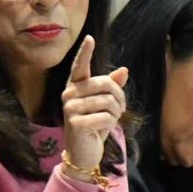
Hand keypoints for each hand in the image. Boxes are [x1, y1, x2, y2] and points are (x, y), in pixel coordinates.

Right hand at [61, 35, 128, 176]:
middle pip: (106, 84)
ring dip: (116, 113)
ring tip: (110, 120)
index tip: (89, 38)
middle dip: (119, 98)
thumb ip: (112, 87)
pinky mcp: (75, 123)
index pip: (80, 66)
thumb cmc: (94, 126)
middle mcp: (69, 94)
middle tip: (119, 110)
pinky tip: (103, 130)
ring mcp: (70, 108)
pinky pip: (105, 117)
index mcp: (75, 87)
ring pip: (108, 102)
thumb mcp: (105, 105)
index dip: (85, 52)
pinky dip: (111, 124)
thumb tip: (123, 70)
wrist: (83, 153)